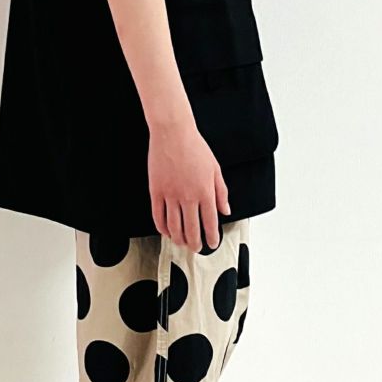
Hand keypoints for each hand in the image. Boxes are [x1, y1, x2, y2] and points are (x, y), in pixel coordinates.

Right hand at [148, 121, 230, 251]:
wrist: (173, 133)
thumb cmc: (195, 147)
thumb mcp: (215, 169)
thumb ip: (221, 192)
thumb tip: (225, 211)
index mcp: (205, 192)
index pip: (210, 223)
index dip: (211, 237)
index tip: (211, 244)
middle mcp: (188, 196)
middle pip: (191, 229)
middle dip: (194, 243)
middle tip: (195, 248)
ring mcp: (170, 195)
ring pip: (173, 226)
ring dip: (178, 239)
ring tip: (181, 243)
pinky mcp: (156, 191)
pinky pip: (158, 215)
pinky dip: (162, 227)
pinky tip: (165, 232)